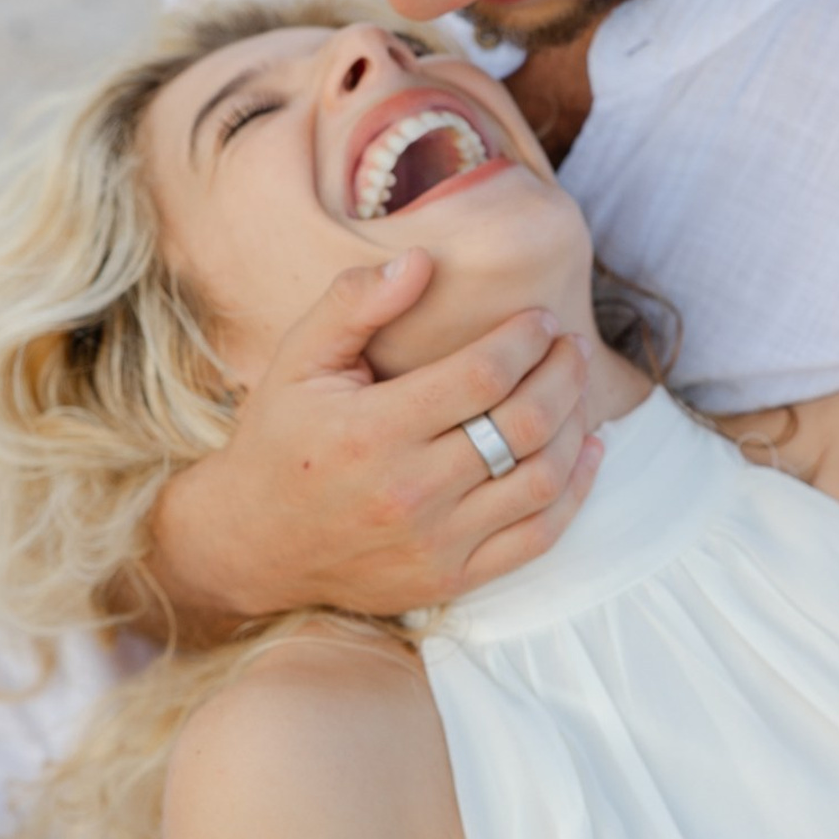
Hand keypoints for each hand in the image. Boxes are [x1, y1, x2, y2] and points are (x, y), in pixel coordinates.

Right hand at [148, 250, 599, 626]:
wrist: (252, 544)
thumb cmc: (280, 441)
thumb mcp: (298, 360)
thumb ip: (354, 304)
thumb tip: (421, 261)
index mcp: (372, 430)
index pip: (482, 374)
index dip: (526, 340)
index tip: (541, 319)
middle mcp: (409, 492)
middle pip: (523, 424)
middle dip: (563, 373)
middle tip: (572, 346)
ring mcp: (435, 543)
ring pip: (542, 479)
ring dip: (575, 426)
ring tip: (577, 389)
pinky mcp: (450, 578)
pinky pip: (538, 536)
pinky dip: (574, 491)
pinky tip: (585, 450)